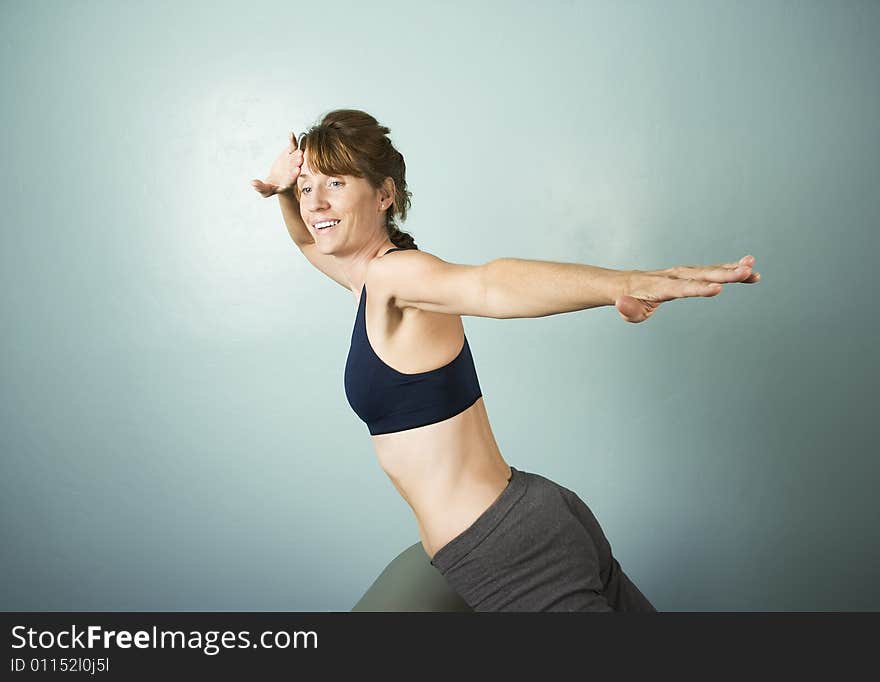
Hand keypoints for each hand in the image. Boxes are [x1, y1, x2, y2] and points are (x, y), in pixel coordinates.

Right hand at [251, 132, 302, 197]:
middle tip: (300, 159)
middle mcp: (293, 173)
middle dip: (298, 163)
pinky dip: (292, 141)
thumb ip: (260, 187)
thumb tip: (252, 183)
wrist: (276, 181)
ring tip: (299, 151)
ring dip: (298, 154)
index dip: (294, 175)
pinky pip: (292, 147)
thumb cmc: (270, 188)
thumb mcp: (265, 190)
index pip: (292, 179)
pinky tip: (291, 134)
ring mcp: (292, 163)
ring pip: (296, 157)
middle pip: (296, 168)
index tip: (296, 171)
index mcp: (288, 183)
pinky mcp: (290, 155)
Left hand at [614, 255, 760, 322]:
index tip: (718, 288)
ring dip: (731, 269)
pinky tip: (749, 271)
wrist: (627, 284)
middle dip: (724, 274)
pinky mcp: (690, 273)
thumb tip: (623, 304)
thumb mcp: (625, 309)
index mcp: (661, 287)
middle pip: (702, 275)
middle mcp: (674, 276)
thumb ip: (627, 308)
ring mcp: (683, 273)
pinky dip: (729, 269)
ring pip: (709, 270)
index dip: (699, 289)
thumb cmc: (628, 300)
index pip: (682, 289)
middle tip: (746, 271)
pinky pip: (711, 270)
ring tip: (753, 268)